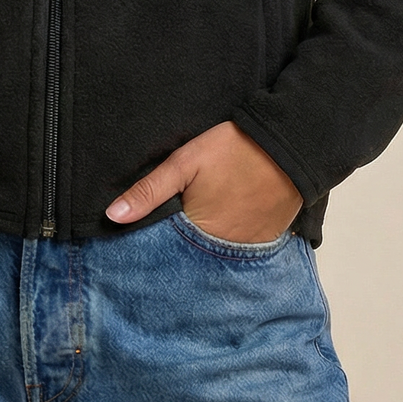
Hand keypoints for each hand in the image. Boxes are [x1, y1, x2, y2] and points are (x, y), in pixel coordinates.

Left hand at [105, 120, 302, 242]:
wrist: (289, 145)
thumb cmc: (233, 150)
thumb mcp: (184, 163)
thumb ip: (149, 191)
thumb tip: (113, 216)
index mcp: (200, 233)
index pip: (168, 252)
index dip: (157, 246)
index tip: (145, 244)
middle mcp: (225, 249)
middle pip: (194, 257)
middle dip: (181, 250)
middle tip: (174, 234)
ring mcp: (249, 247)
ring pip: (217, 255)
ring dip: (206, 247)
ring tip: (197, 231)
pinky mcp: (268, 239)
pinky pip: (242, 250)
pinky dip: (230, 243)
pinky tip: (223, 227)